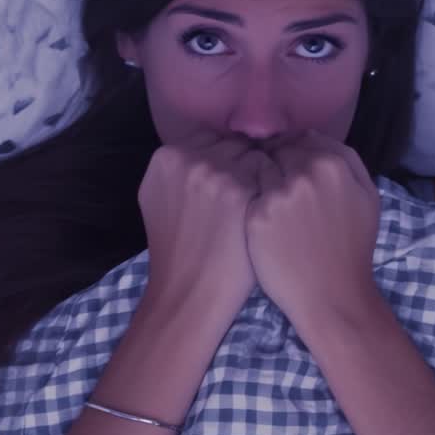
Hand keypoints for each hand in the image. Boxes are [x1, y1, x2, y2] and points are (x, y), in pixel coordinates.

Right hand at [138, 133, 266, 317]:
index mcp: (166, 157)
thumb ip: (178, 171)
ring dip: (261, 180)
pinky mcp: (241, 189)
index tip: (228, 191)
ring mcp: (214, 171)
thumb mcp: (160, 200)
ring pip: (254, 157)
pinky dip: (274, 193)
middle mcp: (188, 158)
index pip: (210, 141)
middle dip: (243, 170)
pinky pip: (271, 175)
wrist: (190, 293)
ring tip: (257, 212)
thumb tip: (205, 150)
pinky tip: (269, 216)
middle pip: (233, 146)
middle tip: (245, 204)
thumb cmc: (179, 253)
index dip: (224, 165)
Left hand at [245, 130, 381, 328]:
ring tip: (266, 206)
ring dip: (257, 181)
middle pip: (275, 151)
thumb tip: (313, 137)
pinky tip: (255, 220)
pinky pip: (245, 196)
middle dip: (273, 165)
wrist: (332, 296)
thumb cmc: (352, 248)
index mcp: (333, 164)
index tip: (288, 169)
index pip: (300, 139)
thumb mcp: (367, 197)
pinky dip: (247, 203)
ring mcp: (278, 194)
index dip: (291, 153)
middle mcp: (304, 173)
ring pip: (257, 170)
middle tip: (275, 189)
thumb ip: (346, 160)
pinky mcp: (256, 216)